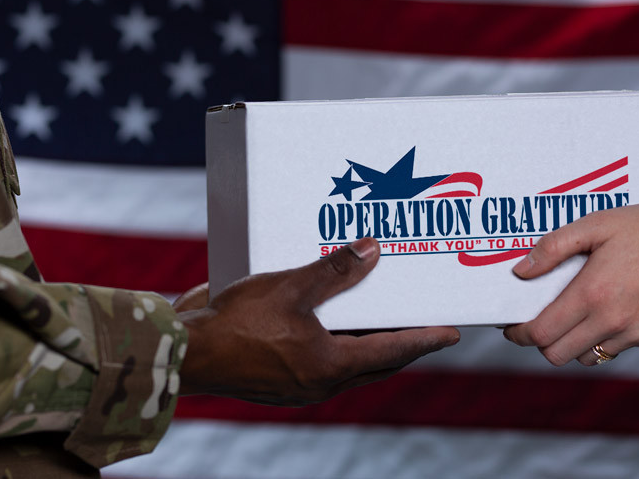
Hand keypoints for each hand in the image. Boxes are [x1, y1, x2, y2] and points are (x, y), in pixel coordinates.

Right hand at [177, 237, 459, 404]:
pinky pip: (322, 365)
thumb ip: (334, 270)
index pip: (392, 351)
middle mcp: (320, 383)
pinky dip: (338, 346)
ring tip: (381, 320)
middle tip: (424, 326)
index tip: (452, 333)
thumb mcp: (290, 287)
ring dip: (368, 345)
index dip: (424, 339)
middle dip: (401, 345)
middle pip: (375, 364)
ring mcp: (299, 388)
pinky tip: (332, 324)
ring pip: (349, 367)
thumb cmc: (236, 323)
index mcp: (330, 365)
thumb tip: (372, 250)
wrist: (186, 353)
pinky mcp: (279, 383)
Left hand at [503, 189, 638, 365]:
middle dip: (542, 343)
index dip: (519, 334)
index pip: (541, 334)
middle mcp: (612, 321)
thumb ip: (554, 247)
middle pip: (558, 355)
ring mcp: (636, 334)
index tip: (511, 326)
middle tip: (538, 322)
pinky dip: (606, 336)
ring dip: (574, 343)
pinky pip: (618, 347)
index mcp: (592, 294)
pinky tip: (612, 307)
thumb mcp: (597, 224)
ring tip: (574, 315)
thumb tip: (521, 272)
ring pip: (588, 356)